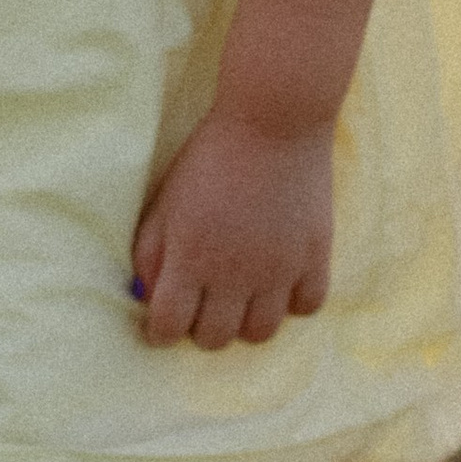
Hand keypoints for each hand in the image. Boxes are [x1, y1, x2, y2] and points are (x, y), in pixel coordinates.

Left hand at [129, 108, 331, 352]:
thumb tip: (145, 293)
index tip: (162, 326)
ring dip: (245, 323)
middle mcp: (234, 275)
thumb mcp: (165, 201)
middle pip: (214, 339)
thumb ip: (150, 250)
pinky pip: (307, 308)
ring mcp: (279, 270)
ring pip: (260, 334)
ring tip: (241, 300)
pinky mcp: (315, 258)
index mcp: (190, 258)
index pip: (168, 326)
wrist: (273, 122)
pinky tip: (280, 283)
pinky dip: (292, 304)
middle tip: (202, 307)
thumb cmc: (210, 158)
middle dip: (200, 329)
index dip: (160, 333)